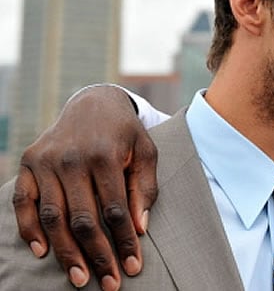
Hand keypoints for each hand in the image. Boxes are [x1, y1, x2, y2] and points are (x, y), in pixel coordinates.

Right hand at [12, 85, 157, 289]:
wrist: (93, 103)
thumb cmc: (124, 133)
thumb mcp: (146, 151)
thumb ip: (145, 187)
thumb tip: (140, 227)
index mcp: (105, 155)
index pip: (115, 209)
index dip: (125, 241)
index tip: (133, 266)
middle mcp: (72, 159)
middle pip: (83, 218)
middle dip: (97, 254)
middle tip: (109, 283)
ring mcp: (46, 161)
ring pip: (52, 216)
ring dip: (65, 252)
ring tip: (79, 278)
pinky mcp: (28, 163)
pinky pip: (23, 202)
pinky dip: (29, 229)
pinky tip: (43, 251)